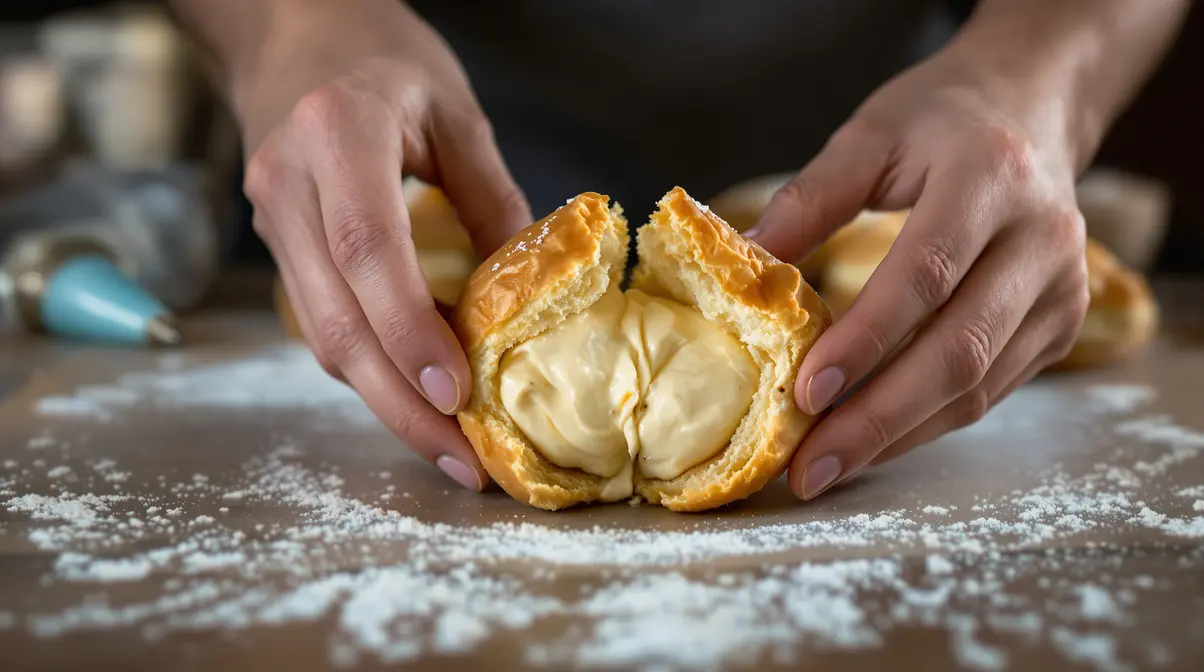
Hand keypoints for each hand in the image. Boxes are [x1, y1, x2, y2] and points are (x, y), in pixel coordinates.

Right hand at [237, 1, 529, 489]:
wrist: (288, 28)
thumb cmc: (378, 54)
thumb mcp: (453, 109)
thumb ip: (490, 198)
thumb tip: (530, 295)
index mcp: (336, 135)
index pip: (367, 252)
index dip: (409, 333)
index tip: (457, 397)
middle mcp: (288, 184)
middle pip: (335, 320)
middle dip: (399, 404)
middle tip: (462, 463)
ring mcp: (271, 218)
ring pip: (320, 335)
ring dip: (382, 401)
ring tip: (447, 450)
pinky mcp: (277, 243)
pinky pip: (321, 320)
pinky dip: (369, 367)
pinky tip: (414, 399)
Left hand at [748, 39, 1091, 499]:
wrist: (1031, 109)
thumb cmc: (939, 120)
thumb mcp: (868, 136)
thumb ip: (808, 200)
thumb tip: (744, 272)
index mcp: (989, 178)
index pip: (926, 274)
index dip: (866, 340)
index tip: (805, 394)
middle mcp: (1041, 240)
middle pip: (959, 350)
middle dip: (877, 419)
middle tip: (808, 467)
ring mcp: (1062, 290)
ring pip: (977, 386)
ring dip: (897, 436)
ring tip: (826, 468)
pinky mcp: (1062, 325)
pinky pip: (990, 392)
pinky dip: (926, 424)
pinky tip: (871, 442)